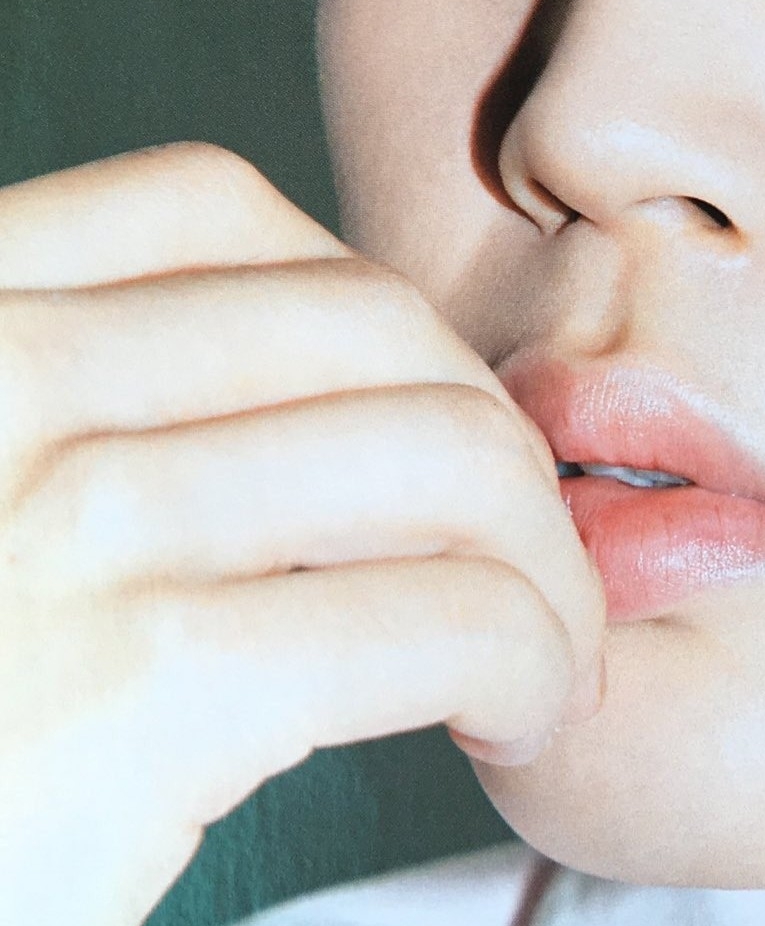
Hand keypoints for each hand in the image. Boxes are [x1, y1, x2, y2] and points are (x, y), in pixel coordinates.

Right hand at [0, 145, 603, 925]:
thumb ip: (90, 433)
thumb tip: (360, 417)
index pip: (208, 209)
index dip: (367, 309)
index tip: (413, 431)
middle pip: (367, 322)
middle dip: (490, 434)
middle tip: (522, 555)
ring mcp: (57, 521)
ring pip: (445, 456)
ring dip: (545, 560)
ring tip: (546, 650)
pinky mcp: (141, 686)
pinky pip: (448, 615)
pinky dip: (536, 659)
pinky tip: (520, 717)